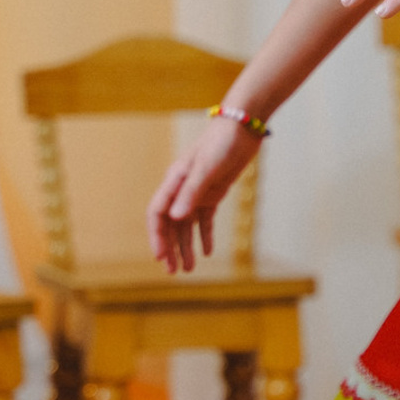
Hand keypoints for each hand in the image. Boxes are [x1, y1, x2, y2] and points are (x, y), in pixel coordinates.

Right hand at [147, 118, 261, 271]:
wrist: (242, 127)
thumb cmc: (222, 143)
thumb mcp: (207, 168)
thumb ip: (191, 193)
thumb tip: (175, 218)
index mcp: (174, 181)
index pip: (157, 214)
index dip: (157, 236)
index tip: (161, 257)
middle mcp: (182, 189)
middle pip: (169, 224)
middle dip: (170, 248)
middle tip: (173, 271)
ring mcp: (198, 192)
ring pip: (186, 225)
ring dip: (185, 246)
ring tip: (188, 269)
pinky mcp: (214, 192)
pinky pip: (204, 219)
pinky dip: (204, 235)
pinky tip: (206, 252)